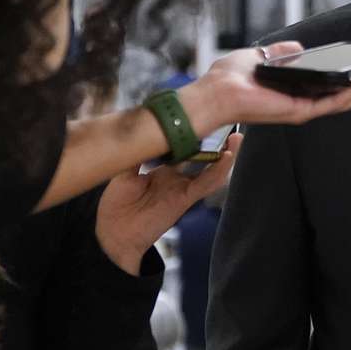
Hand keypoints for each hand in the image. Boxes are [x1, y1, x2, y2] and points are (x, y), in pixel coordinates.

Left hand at [95, 132, 242, 274]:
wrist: (114, 234)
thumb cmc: (116, 205)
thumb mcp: (123, 172)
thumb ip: (136, 154)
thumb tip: (142, 130)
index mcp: (163, 168)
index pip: (183, 147)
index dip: (195, 134)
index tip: (202, 115)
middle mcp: (176, 176)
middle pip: (203, 156)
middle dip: (217, 141)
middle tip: (227, 123)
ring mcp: (183, 188)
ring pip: (211, 170)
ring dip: (226, 155)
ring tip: (237, 139)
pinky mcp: (185, 199)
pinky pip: (205, 184)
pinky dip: (217, 172)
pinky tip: (226, 158)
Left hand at [179, 42, 350, 134]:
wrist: (214, 92)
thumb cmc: (230, 79)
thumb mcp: (261, 57)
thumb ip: (282, 54)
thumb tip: (299, 47)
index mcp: (298, 93)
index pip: (336, 88)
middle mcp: (305, 104)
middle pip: (349, 96)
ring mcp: (305, 110)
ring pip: (348, 101)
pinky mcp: (301, 111)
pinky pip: (336, 101)